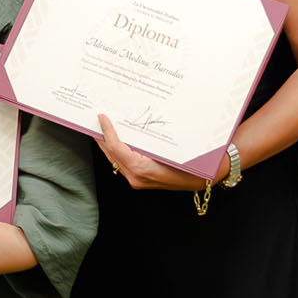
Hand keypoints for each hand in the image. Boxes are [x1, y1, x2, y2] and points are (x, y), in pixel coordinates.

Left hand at [96, 114, 225, 190]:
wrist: (203, 180)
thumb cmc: (192, 163)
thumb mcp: (172, 147)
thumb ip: (149, 139)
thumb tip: (133, 120)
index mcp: (141, 169)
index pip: (116, 147)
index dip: (107, 131)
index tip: (102, 117)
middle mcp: (136, 177)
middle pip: (111, 154)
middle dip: (101, 137)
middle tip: (95, 120)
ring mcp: (137, 180)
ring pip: (115, 159)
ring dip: (107, 144)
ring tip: (101, 128)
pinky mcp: (140, 180)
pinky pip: (123, 163)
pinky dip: (117, 150)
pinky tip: (117, 140)